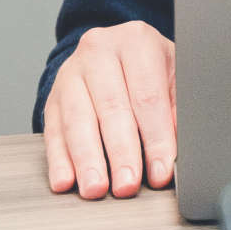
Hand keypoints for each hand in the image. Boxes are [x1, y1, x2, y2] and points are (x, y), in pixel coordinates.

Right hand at [43, 21, 176, 198]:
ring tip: (96, 188)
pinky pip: (53, 131)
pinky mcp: (53, 98)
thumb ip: (177, 111)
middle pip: (111, 107)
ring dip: (87, 159)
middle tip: (127, 185)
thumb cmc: (151, 71)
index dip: (156, 138)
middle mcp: (99, 50)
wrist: (115, 54)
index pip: (147, 95)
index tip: (161, 171)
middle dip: (120, 152)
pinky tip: (66, 181)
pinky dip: (59, 160)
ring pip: (78, 120)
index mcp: (136, 41)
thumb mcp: (173, 79)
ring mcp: (71, 73)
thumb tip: (176, 153)